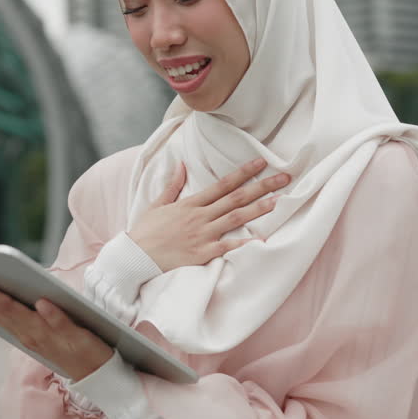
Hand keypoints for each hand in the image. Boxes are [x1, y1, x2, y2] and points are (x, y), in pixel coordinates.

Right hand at [0, 271, 113, 381]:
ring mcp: (51, 338)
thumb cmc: (66, 344)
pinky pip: (61, 325)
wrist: (100, 375)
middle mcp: (30, 334)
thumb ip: (20, 307)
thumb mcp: (38, 327)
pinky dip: (51, 316)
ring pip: (21, 315)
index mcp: (20, 330)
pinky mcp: (76, 338)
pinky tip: (41, 302)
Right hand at [128, 157, 289, 271]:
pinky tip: (262, 239)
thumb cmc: (145, 231)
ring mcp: (202, 235)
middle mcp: (199, 216)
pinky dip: (244, 244)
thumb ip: (173, 185)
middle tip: (283, 177)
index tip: (261, 163)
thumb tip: (182, 165)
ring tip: (278, 200)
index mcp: (190, 204)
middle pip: (235, 198)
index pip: (221, 184)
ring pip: (235, 218)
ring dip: (258, 208)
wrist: (134, 256)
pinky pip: (227, 247)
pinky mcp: (202, 253)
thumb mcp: (157, 204)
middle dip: (261, 186)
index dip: (243, 172)